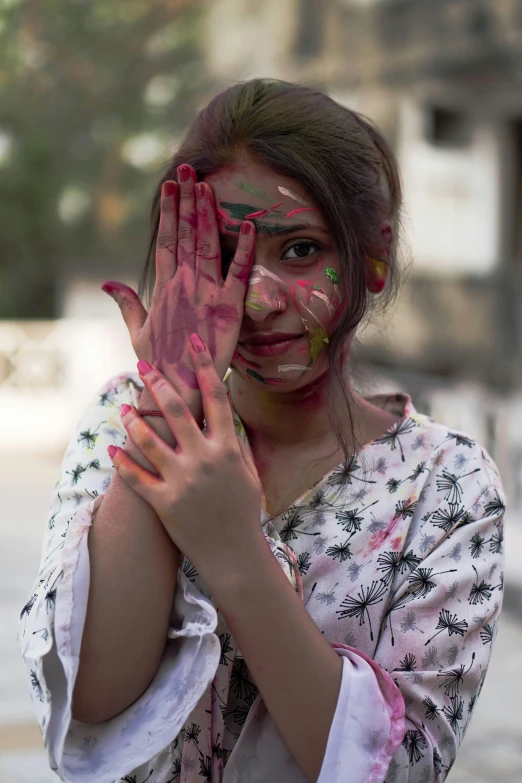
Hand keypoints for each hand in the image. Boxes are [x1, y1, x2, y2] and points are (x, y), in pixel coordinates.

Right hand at [101, 164, 254, 415]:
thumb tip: (109, 283)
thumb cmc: (159, 362)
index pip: (167, 241)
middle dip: (187, 200)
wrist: (181, 388)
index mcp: (165, 288)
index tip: (170, 185)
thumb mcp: (138, 331)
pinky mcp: (231, 308)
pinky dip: (244, 249)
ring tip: (207, 186)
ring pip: (209, 245)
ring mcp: (208, 294)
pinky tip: (248, 225)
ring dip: (208, 214)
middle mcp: (186, 285)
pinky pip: (239, 272)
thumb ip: (127, 304)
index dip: (169, 211)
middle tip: (188, 169)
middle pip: (187, 234)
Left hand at [108, 332, 264, 588]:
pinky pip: (136, 478)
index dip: (203, 366)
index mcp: (228, 448)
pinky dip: (122, 463)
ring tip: (124, 408)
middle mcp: (204, 460)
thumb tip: (226, 416)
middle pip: (177, 411)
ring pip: (150, 441)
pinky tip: (111, 449)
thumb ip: (236, 442)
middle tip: (143, 365)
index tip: (192, 341)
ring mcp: (182, 481)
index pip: (215, 397)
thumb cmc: (244, 511)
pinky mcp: (163, 502)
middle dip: (158, 383)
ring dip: (133, 421)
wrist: (234, 554)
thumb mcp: (248, 472)